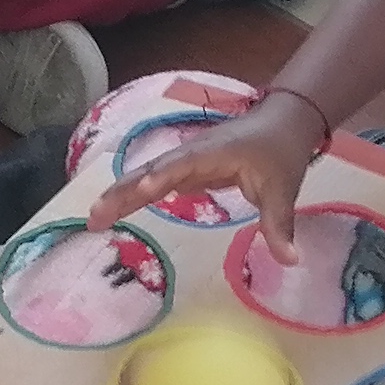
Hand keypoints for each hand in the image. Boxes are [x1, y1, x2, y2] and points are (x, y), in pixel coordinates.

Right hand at [92, 92, 323, 253]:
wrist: (282, 122)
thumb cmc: (280, 151)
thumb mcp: (283, 190)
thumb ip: (280, 225)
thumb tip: (290, 262)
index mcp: (214, 152)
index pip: (184, 164)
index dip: (164, 177)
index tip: (144, 190)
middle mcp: (191, 153)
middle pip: (151, 171)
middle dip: (122, 192)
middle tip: (94, 217)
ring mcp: (185, 161)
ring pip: (146, 177)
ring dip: (120, 196)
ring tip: (94, 220)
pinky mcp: (184, 170)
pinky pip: (153, 183)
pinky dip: (133, 196)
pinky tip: (113, 212)